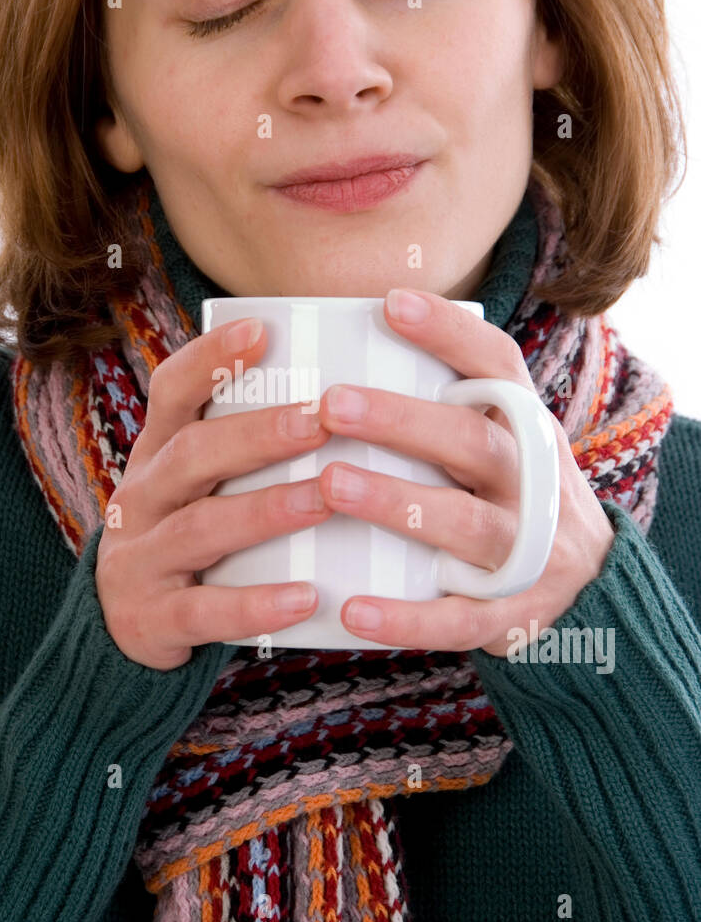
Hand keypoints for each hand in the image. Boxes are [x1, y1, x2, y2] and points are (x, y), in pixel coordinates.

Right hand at [95, 317, 333, 669]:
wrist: (125, 627)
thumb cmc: (193, 536)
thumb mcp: (202, 484)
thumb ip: (249, 445)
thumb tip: (348, 390)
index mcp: (157, 454)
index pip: (171, 391)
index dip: (211, 359)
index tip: (262, 329)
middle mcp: (141, 498)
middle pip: (192, 454)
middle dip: (257, 434)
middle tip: (321, 417)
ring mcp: (140, 559)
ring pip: (200, 528)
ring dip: (265, 511)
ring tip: (324, 499)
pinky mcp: (151, 620)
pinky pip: (204, 612)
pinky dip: (256, 605)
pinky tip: (306, 598)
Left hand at [314, 288, 615, 657]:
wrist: (592, 590)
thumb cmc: (511, 498)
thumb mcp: (502, 442)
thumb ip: (447, 405)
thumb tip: (341, 346)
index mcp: (525, 428)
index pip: (497, 365)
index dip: (448, 332)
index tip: (389, 301)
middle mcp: (532, 481)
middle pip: (472, 440)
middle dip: (401, 420)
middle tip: (330, 403)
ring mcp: (528, 550)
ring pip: (464, 523)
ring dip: (394, 502)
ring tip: (329, 483)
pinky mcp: (511, 614)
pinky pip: (458, 619)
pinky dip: (406, 618)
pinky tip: (351, 611)